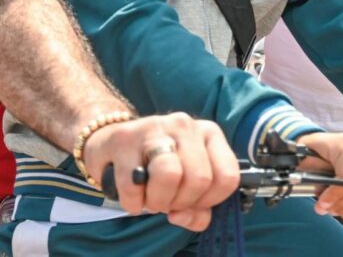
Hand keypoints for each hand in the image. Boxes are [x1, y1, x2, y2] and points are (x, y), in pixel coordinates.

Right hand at [81, 113, 238, 231]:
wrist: (114, 144)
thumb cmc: (158, 168)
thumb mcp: (188, 184)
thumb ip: (198, 209)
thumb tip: (185, 216)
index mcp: (209, 133)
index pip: (227, 177)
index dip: (210, 201)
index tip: (194, 202)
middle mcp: (185, 125)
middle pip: (199, 179)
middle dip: (182, 202)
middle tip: (168, 200)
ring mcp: (154, 127)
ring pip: (170, 174)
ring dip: (158, 201)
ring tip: (151, 197)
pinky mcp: (123, 138)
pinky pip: (133, 186)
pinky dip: (133, 202)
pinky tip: (132, 194)